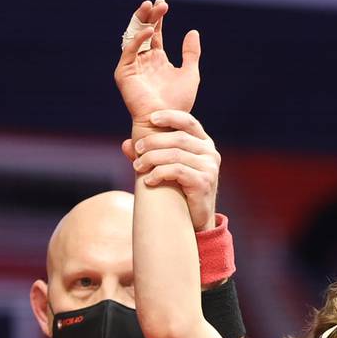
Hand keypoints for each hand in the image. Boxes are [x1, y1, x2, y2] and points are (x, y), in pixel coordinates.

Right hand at [114, 0, 200, 132]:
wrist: (167, 122)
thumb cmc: (178, 103)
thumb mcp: (190, 74)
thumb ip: (191, 53)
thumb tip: (193, 31)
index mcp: (157, 60)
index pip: (155, 33)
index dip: (158, 19)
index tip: (164, 5)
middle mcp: (143, 60)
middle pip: (142, 31)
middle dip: (149, 16)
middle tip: (157, 3)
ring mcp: (133, 66)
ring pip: (133, 37)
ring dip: (140, 21)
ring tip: (149, 7)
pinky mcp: (125, 74)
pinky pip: (129, 52)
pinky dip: (138, 40)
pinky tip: (149, 31)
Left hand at [121, 110, 220, 230]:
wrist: (194, 221)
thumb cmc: (180, 191)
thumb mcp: (166, 168)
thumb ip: (149, 155)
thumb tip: (126, 144)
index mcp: (204, 144)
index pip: (188, 122)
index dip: (170, 116)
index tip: (151, 119)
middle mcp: (210, 153)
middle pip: (178, 138)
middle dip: (153, 142)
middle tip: (137, 149)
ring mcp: (209, 168)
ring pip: (175, 154)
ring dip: (152, 159)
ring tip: (137, 167)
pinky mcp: (204, 182)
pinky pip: (177, 171)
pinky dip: (159, 173)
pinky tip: (148, 181)